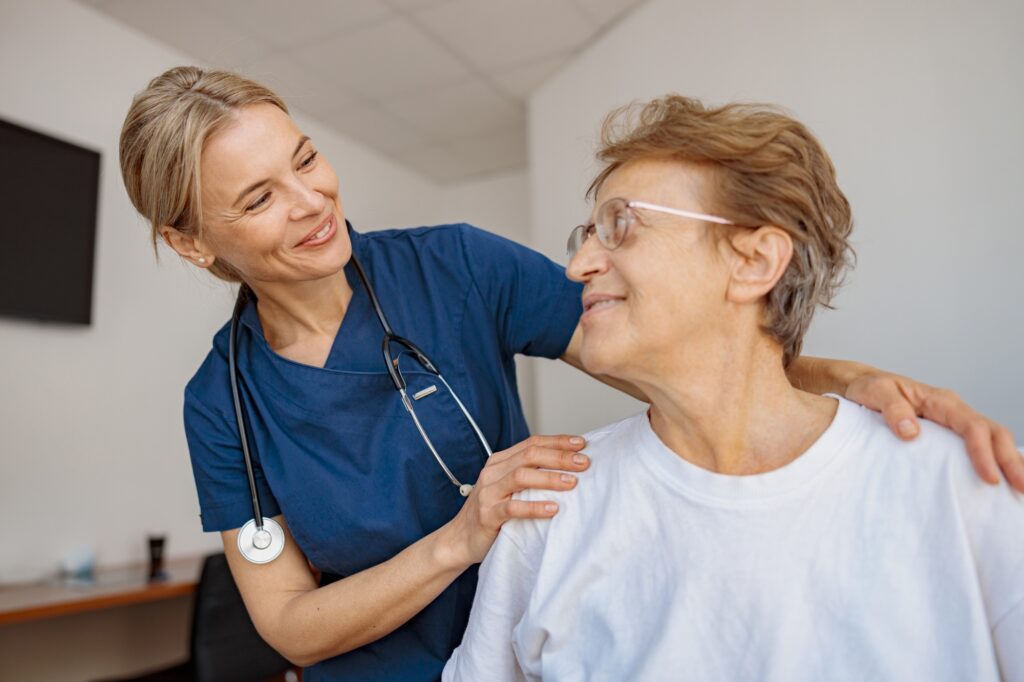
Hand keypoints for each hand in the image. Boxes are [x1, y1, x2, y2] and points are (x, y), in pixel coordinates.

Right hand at [442, 434, 589, 566]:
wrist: (459, 539)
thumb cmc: (492, 513)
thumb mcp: (508, 488)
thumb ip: (529, 475)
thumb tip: (568, 467)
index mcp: (500, 461)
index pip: (532, 443)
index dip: (558, 442)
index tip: (582, 443)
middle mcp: (493, 472)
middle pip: (529, 456)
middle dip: (559, 457)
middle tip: (584, 462)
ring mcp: (488, 493)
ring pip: (521, 476)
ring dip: (549, 478)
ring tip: (572, 482)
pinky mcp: (487, 515)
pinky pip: (512, 508)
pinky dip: (534, 507)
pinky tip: (553, 509)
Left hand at [845, 370, 1023, 491]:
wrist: (861, 384)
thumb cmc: (869, 387)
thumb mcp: (874, 392)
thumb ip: (892, 409)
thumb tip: (911, 432)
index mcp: (940, 401)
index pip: (972, 426)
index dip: (983, 451)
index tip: (990, 478)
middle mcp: (953, 410)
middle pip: (994, 433)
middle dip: (1011, 460)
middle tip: (1022, 489)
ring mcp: (954, 422)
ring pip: (993, 439)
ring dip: (1009, 462)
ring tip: (1020, 490)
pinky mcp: (948, 434)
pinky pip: (979, 446)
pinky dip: (995, 461)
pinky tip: (1001, 482)